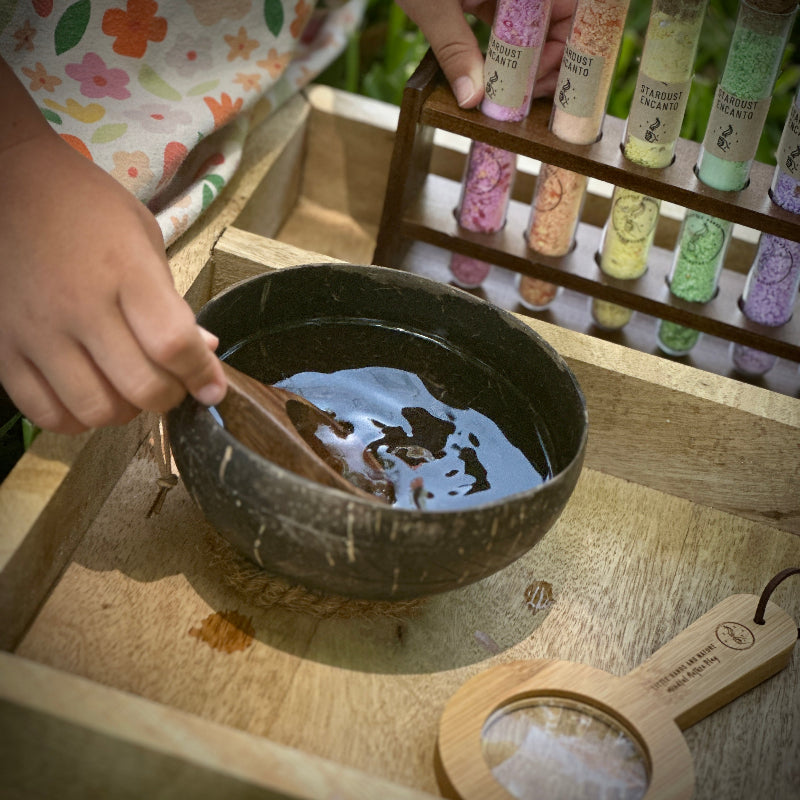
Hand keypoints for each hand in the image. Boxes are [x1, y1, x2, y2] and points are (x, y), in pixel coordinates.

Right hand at [0, 129, 226, 433]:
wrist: (10, 185)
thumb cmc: (86, 209)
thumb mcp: (144, 240)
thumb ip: (173, 301)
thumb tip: (204, 351)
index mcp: (124, 271)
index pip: (173, 344)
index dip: (202, 376)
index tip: (213, 389)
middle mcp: (79, 305)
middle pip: (141, 387)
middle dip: (170, 397)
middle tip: (173, 386)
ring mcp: (37, 331)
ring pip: (95, 409)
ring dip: (125, 412)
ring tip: (129, 390)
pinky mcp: (3, 347)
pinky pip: (44, 412)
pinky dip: (75, 419)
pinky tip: (89, 396)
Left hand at [397, 0, 576, 107]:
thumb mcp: (432, 4)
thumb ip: (454, 48)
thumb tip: (471, 98)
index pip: (571, 9)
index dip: (565, 46)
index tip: (539, 79)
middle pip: (557, 20)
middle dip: (547, 60)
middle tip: (525, 97)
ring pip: (533, 26)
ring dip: (525, 62)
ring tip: (510, 95)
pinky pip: (508, 23)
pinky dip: (504, 51)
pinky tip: (493, 79)